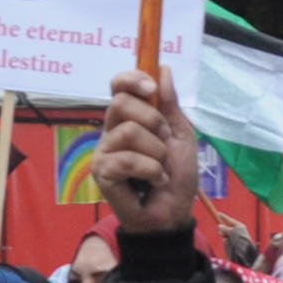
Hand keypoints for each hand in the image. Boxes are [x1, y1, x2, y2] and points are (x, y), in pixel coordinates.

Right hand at [94, 70, 194, 234]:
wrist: (174, 213)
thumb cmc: (177, 176)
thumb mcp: (181, 136)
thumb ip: (170, 104)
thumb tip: (162, 69)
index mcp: (130, 118)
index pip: (118, 86)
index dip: (130, 79)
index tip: (150, 86)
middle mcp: (113, 131)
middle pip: (120, 102)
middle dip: (152, 119)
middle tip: (164, 140)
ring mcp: (105, 151)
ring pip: (128, 131)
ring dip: (156, 152)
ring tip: (161, 168)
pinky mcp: (101, 172)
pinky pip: (125, 159)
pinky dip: (150, 171)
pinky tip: (155, 182)